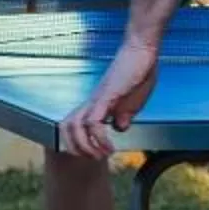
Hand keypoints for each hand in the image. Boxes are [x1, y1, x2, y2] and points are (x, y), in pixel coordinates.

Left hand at [58, 41, 159, 158]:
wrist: (142, 50)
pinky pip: (94, 123)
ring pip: (74, 127)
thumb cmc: (139, 71)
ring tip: (101, 155)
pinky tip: (110, 146)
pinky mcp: (106, 97)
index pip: (75, 125)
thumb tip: (119, 128)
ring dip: (85, 147)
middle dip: (76, 148)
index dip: (80, 143)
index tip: (96, 154)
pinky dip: (99, 139)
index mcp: (98, 103)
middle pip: (66, 127)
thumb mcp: (133, 101)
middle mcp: (92, 102)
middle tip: (94, 158)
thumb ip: (125, 115)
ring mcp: (98, 99)